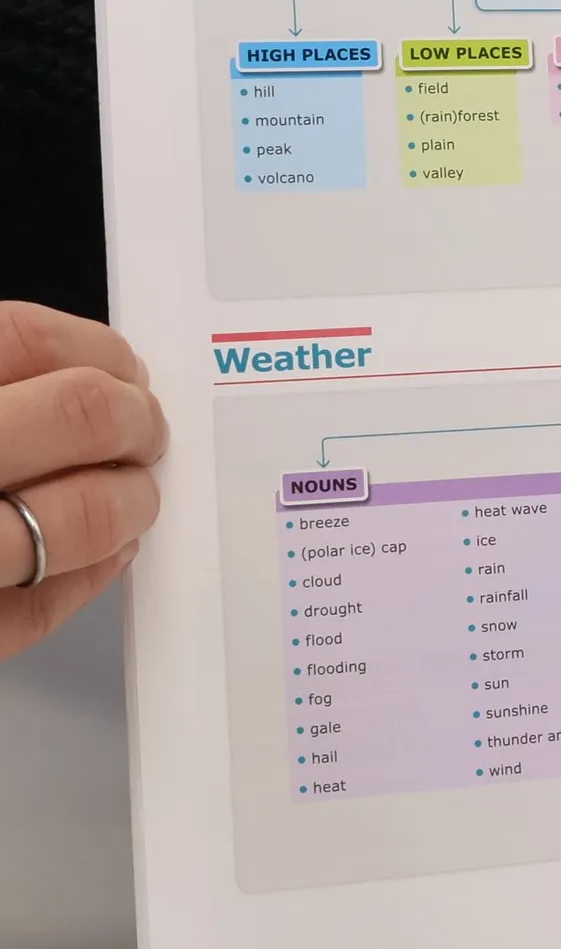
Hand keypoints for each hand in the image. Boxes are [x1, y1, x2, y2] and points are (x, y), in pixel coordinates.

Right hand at [0, 303, 167, 659]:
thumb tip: (79, 379)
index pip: (26, 340)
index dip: (97, 353)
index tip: (124, 370)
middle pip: (79, 414)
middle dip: (135, 422)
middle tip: (145, 433)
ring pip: (80, 517)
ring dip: (128, 501)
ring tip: (130, 496)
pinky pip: (41, 609)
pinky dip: (86, 576)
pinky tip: (97, 556)